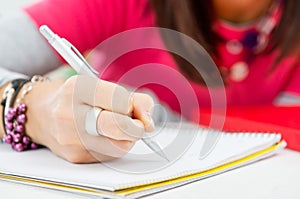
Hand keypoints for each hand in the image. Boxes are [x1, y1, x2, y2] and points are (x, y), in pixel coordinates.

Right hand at [24, 75, 154, 162]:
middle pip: (118, 126)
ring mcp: (70, 138)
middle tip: (140, 124)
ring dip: (128, 138)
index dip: (134, 106)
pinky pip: (109, 155)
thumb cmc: (75, 97)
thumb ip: (130, 99)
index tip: (134, 107)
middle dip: (137, 127)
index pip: (120, 100)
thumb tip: (149, 121)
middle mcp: (70, 113)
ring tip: (120, 129)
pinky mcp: (74, 155)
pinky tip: (105, 137)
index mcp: (78, 88)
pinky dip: (115, 146)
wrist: (40, 113)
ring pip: (118, 146)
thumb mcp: (98, 86)